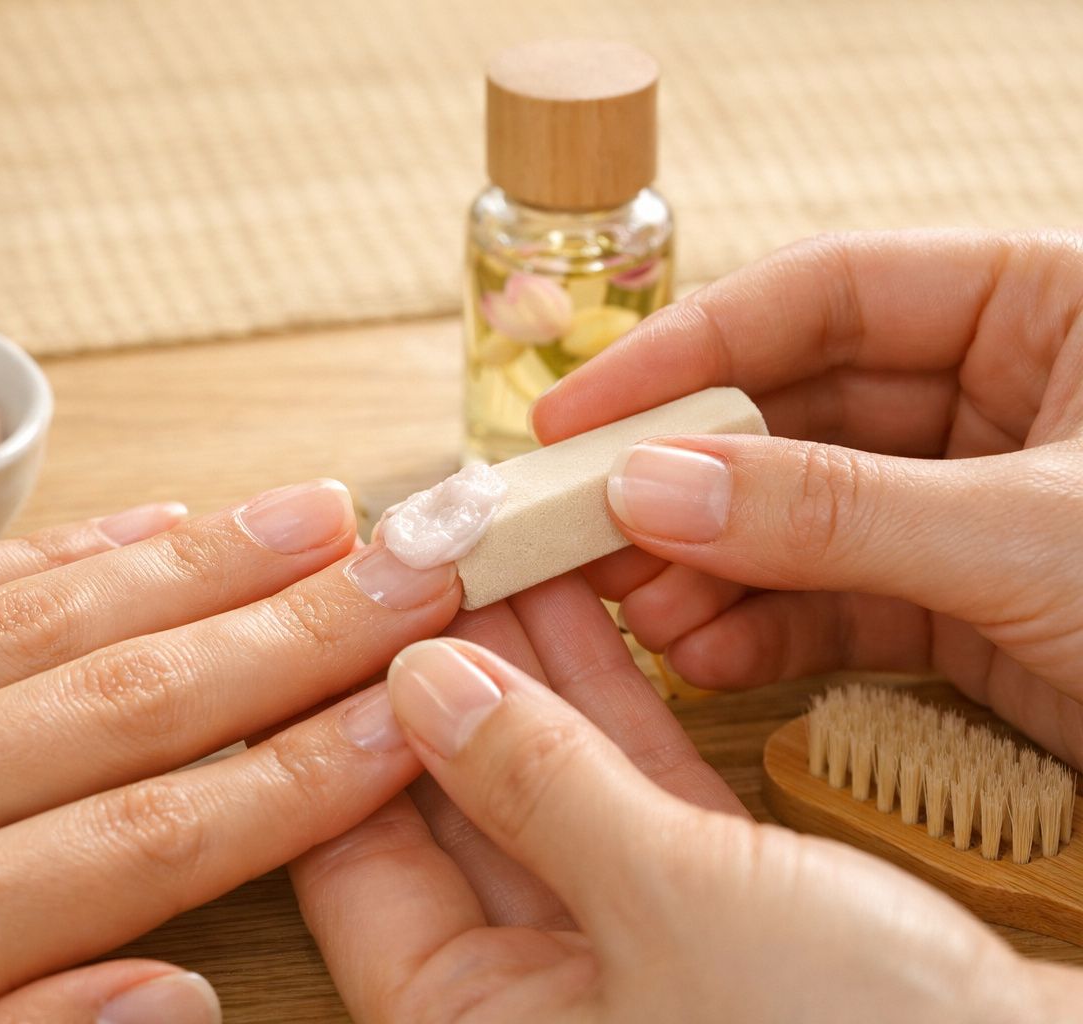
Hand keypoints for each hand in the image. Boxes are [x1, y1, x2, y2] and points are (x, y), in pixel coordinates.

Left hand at [0, 480, 460, 1022]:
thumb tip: (175, 997)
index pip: (147, 843)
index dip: (296, 775)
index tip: (405, 714)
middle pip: (113, 703)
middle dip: (283, 632)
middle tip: (406, 564)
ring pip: (19, 623)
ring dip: (180, 565)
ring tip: (302, 516)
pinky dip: (21, 555)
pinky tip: (121, 527)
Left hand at [293, 591, 1073, 1020]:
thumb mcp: (674, 906)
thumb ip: (537, 787)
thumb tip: (418, 682)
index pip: (353, 865)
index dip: (343, 729)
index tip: (347, 613)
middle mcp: (532, 1011)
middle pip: (446, 815)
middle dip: (443, 677)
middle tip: (429, 557)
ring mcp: (620, 967)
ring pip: (542, 793)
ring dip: (528, 673)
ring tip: (501, 549)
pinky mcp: (707, 925)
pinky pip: (629, 802)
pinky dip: (612, 710)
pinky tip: (588, 609)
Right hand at [532, 230, 1082, 764]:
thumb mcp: (1034, 534)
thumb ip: (834, 510)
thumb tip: (654, 489)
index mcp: (1050, 306)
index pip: (831, 296)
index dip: (693, 350)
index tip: (581, 413)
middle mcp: (1006, 395)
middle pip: (796, 410)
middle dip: (688, 478)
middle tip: (582, 527)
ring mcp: (978, 505)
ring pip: (802, 514)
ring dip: (709, 565)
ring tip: (633, 611)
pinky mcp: (971, 607)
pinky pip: (840, 601)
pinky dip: (765, 630)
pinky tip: (701, 654)